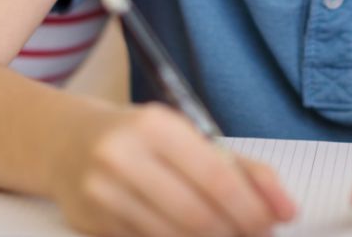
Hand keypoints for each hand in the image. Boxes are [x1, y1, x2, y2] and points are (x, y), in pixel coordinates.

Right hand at [53, 104, 295, 236]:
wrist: (66, 142)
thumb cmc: (139, 139)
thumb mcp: (187, 137)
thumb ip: (241, 168)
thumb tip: (284, 207)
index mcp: (154, 125)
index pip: (215, 177)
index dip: (250, 208)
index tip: (273, 222)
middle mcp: (124, 156)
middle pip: (196, 215)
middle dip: (236, 232)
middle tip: (256, 236)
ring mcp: (104, 193)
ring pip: (173, 236)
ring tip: (228, 236)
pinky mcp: (94, 222)